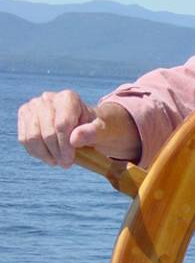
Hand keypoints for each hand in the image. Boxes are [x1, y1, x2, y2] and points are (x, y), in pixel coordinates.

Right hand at [17, 90, 139, 167]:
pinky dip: (36, 152)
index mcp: (68, 98)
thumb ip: (93, 133)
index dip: (65, 146)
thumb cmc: (96, 128)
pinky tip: (49, 155)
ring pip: (31, 137)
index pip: (62, 125)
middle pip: (46, 132)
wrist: (85, 126)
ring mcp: (33, 106)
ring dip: (45, 154)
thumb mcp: (102, 131)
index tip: (70, 160)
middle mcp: (48, 98)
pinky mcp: (25, 116)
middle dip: (56, 153)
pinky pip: (24, 139)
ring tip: (57, 161)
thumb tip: (75, 138)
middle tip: (65, 164)